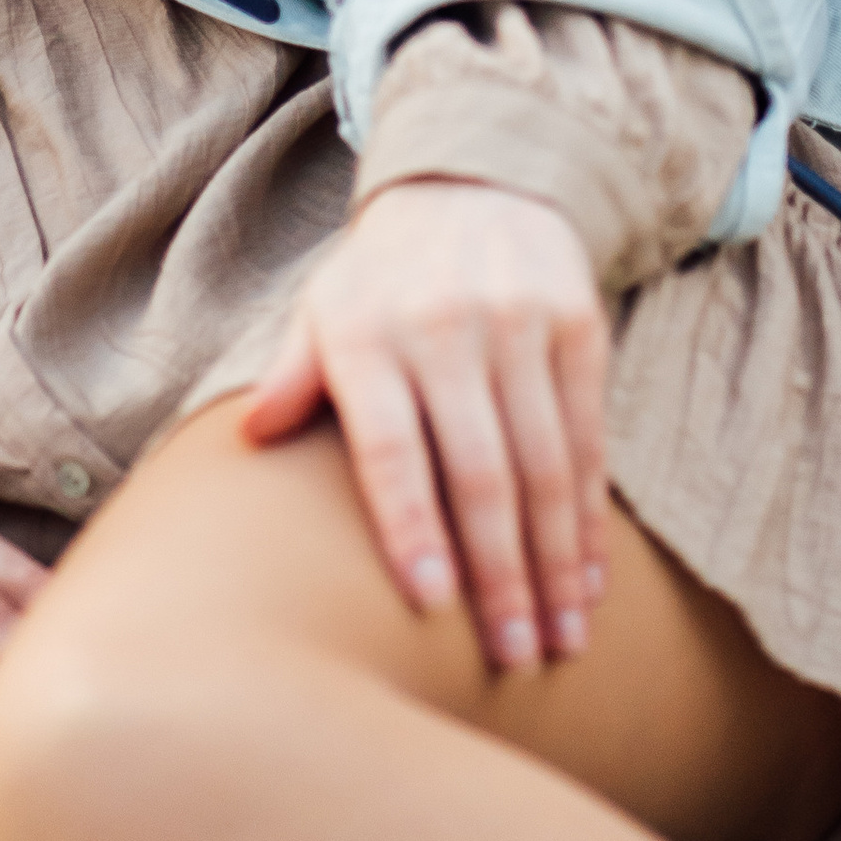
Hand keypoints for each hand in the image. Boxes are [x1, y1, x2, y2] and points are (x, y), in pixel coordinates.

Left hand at [242, 179, 607, 675]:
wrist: (473, 181)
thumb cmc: (382, 277)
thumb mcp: (324, 310)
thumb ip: (292, 377)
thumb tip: (249, 438)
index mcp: (369, 334)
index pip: (391, 447)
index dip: (412, 527)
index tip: (432, 606)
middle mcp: (446, 328)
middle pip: (481, 472)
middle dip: (501, 576)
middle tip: (515, 659)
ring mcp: (520, 324)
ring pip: (546, 466)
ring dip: (557, 563)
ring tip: (562, 641)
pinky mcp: (577, 325)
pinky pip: (589, 438)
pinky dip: (591, 518)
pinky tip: (591, 579)